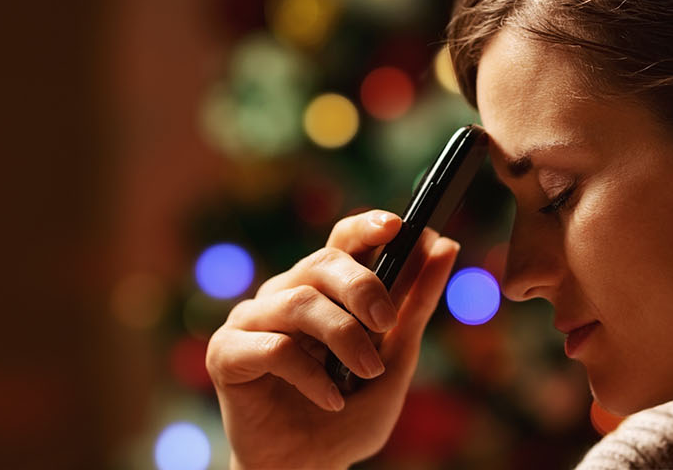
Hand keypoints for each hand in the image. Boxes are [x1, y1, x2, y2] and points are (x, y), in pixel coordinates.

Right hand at [206, 210, 460, 468]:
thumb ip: (415, 308)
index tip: (398, 226)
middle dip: (362, 286)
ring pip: (299, 301)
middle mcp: (284, 295)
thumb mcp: (394, 361)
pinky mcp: (226, 353)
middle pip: (322, 263)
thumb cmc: (346, 415)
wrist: (306, 468)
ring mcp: (251, 321)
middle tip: (387, 321)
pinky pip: (273, 347)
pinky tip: (330, 401)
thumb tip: (446, 245)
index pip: (342, 241)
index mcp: (322, 290)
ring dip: (343, 337)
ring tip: (366, 374)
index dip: (366, 226)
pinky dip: (311, 375)